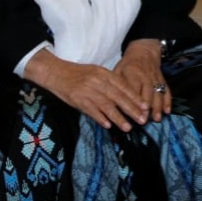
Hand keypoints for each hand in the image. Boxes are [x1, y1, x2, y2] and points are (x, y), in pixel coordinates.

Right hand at [25, 48, 147, 130]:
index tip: (145, 107)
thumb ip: (110, 82)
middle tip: (142, 119)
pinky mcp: (77, 99)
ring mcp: (88, 91)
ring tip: (128, 127)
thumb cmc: (78, 74)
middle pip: (118, 97)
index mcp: (104, 73)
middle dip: (131, 109)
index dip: (135, 97)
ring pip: (106, 106)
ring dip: (118, 118)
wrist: (56, 72)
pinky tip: (108, 126)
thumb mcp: (96, 72)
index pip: (123, 86)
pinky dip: (100, 118)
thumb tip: (126, 96)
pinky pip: (91, 110)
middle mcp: (98, 81)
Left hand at [115, 39, 169, 121]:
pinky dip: (167, 101)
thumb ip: (115, 85)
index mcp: (132, 73)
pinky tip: (167, 111)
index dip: (133, 102)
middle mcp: (145, 76)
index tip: (132, 114)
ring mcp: (155, 78)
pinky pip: (167, 90)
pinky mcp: (162, 80)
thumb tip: (110, 101)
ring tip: (156, 119)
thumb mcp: (118, 70)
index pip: (132, 90)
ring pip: (158, 93)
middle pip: (147, 93)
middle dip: (146, 108)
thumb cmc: (128, 64)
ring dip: (157, 107)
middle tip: (144, 121)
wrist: (144, 51)